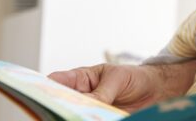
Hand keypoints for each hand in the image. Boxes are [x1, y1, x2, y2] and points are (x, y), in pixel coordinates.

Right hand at [49, 59, 195, 112]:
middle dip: (56, 109)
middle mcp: (81, 98)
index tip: (40, 94)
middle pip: (60, 105)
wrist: (156, 91)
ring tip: (74, 117)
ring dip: (71, 118)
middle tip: (55, 114)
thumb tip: (89, 102)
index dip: (44, 88)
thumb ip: (102, 92)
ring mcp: (89, 112)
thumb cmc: (134, 77)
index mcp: (80, 79)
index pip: (56, 82)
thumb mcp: (117, 79)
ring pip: (73, 117)